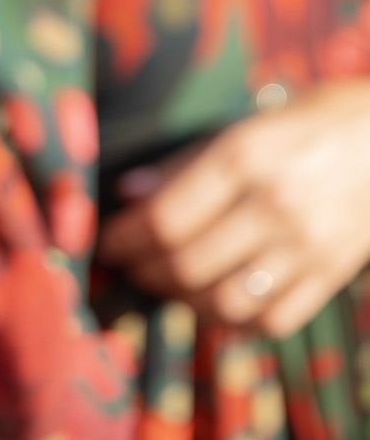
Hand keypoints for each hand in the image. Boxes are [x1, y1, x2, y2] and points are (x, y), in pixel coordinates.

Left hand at [97, 81, 369, 337]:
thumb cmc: (316, 118)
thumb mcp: (250, 122)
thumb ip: (188, 162)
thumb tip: (130, 193)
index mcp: (246, 155)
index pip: (166, 217)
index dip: (125, 238)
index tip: (107, 242)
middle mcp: (275, 204)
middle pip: (187, 264)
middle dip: (145, 272)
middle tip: (130, 266)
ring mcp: (307, 245)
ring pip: (225, 301)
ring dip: (183, 301)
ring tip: (168, 284)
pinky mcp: (332, 273)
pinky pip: (272, 319)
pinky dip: (236, 321)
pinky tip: (217, 301)